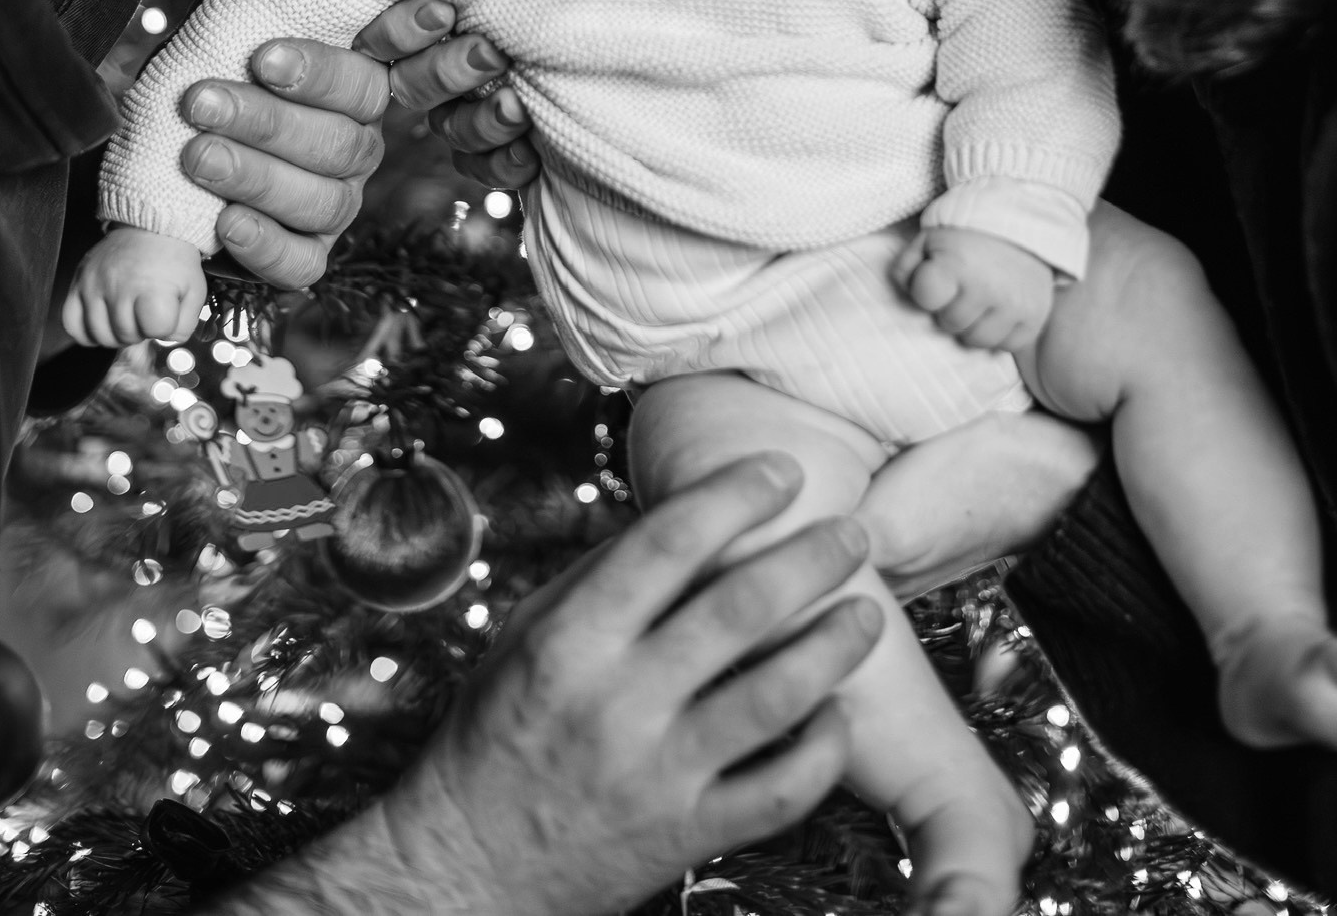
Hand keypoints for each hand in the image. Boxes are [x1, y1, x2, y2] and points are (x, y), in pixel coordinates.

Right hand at [63, 229, 207, 347]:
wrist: (150, 225)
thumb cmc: (173, 258)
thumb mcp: (194, 289)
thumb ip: (185, 323)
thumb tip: (165, 339)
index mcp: (152, 287)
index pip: (156, 330)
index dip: (164, 326)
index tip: (165, 311)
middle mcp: (119, 286)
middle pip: (126, 336)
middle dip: (141, 329)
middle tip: (146, 311)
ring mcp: (95, 285)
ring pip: (100, 335)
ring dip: (116, 332)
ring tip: (127, 314)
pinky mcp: (78, 282)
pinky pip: (72, 323)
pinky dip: (87, 330)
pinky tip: (104, 319)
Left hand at [174, 0, 415, 288]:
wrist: (169, 173)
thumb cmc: (216, 85)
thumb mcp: (218, 31)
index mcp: (351, 84)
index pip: (366, 76)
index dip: (323, 68)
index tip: (263, 53)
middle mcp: (357, 144)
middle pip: (343, 139)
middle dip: (269, 121)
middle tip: (200, 100)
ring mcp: (336, 204)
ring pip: (325, 199)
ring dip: (257, 177)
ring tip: (195, 155)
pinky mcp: (306, 257)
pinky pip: (304, 262)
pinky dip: (265, 245)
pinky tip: (223, 222)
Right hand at [373, 455, 880, 915]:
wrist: (469, 867)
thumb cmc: (501, 732)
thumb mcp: (527, 636)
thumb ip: (602, 578)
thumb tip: (685, 515)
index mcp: (571, 640)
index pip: (666, 545)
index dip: (733, 496)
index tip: (783, 469)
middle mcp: (616, 702)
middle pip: (736, 611)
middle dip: (808, 560)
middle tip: (852, 530)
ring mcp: (656, 775)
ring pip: (772, 699)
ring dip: (832, 647)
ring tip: (866, 610)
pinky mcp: (686, 836)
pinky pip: (777, 793)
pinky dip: (822, 750)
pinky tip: (840, 711)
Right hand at [386, 29, 542, 194]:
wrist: (652, 52)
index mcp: (439, 22)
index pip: (389, 33)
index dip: (402, 28)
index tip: (443, 13)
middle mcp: (441, 68)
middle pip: (413, 83)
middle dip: (447, 70)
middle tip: (491, 55)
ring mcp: (464, 114)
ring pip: (448, 127)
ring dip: (482, 121)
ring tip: (518, 108)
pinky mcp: (494, 152)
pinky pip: (477, 166)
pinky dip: (500, 164)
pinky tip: (530, 154)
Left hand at [894, 227, 1057, 352]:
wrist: (1022, 223)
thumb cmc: (968, 236)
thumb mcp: (929, 240)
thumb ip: (907, 268)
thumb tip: (908, 295)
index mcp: (958, 264)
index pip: (925, 297)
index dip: (927, 290)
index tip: (939, 278)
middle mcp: (988, 288)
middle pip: (950, 324)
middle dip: (950, 308)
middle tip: (962, 288)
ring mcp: (1014, 306)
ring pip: (977, 341)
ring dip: (973, 325)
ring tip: (979, 301)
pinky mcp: (1034, 318)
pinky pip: (1007, 345)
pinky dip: (1000, 333)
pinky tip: (998, 311)